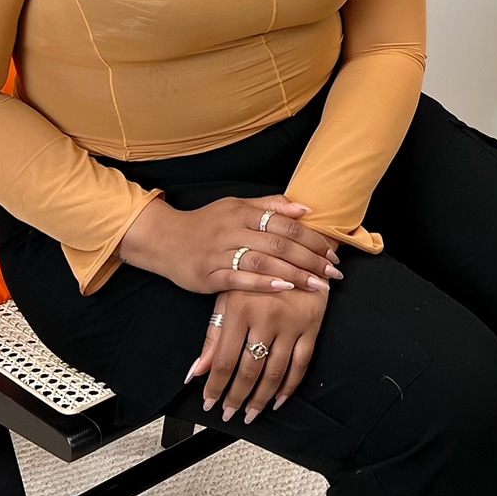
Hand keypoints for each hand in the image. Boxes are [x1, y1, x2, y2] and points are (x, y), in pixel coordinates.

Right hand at [119, 194, 343, 295]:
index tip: (332, 250)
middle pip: (279, 242)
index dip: (311, 237)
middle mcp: (232, 230)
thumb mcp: (235, 206)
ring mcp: (219, 253)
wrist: (163, 239)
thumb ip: (269, 206)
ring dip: (294, 274)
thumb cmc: (206, 223)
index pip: (284, 222)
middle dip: (310, 258)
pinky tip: (285, 289)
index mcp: (242, 211)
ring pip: (263, 261)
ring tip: (318, 285)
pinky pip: (240, 279)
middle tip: (333, 271)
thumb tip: (305, 208)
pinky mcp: (208, 275)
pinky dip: (264, 284)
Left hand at [187, 287, 326, 423]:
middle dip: (236, 397)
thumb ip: (213, 335)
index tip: (209, 402)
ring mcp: (291, 323)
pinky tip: (278, 399)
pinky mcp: (312, 326)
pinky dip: (290, 386)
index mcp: (240, 308)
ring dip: (261, 398)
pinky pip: (301, 364)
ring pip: (275, 372)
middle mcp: (266, 317)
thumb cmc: (255, 274)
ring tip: (250, 413)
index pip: (223, 360)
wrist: (296, 251)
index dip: (215, 386)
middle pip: (249, 370)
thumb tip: (196, 371)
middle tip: (229, 412)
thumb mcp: (228, 297)